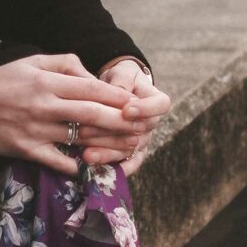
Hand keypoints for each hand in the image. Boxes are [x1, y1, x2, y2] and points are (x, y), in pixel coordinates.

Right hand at [0, 54, 136, 176]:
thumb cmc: (2, 79)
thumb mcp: (33, 60)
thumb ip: (65, 64)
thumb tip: (92, 75)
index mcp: (48, 82)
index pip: (92, 89)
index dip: (118, 97)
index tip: (137, 103)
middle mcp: (45, 105)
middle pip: (92, 114)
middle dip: (121, 122)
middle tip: (143, 128)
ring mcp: (35, 129)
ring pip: (79, 138)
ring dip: (107, 144)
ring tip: (128, 147)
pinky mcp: (25, 149)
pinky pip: (57, 160)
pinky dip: (76, 165)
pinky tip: (93, 167)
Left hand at [87, 57, 170, 176]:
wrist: (116, 91)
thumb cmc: (120, 79)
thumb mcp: (121, 73)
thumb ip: (121, 81)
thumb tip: (118, 90)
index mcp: (156, 100)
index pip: (160, 105)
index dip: (146, 110)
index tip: (127, 110)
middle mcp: (152, 123)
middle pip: (141, 131)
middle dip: (114, 133)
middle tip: (89, 131)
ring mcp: (144, 139)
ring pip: (130, 149)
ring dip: (108, 153)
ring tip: (87, 155)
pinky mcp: (133, 153)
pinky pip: (129, 164)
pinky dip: (116, 169)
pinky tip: (99, 173)